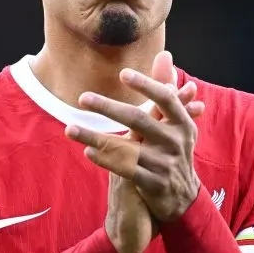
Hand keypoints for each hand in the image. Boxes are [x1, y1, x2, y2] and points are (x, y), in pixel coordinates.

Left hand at [66, 52, 201, 224]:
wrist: (183, 198)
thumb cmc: (173, 150)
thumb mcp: (176, 122)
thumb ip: (167, 89)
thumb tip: (164, 54)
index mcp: (183, 123)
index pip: (165, 99)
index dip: (146, 85)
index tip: (122, 74)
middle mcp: (176, 142)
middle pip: (139, 119)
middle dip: (108, 107)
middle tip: (83, 98)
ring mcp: (165, 164)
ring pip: (125, 147)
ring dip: (95, 137)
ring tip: (70, 128)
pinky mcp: (153, 184)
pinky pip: (125, 169)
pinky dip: (106, 160)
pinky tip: (88, 151)